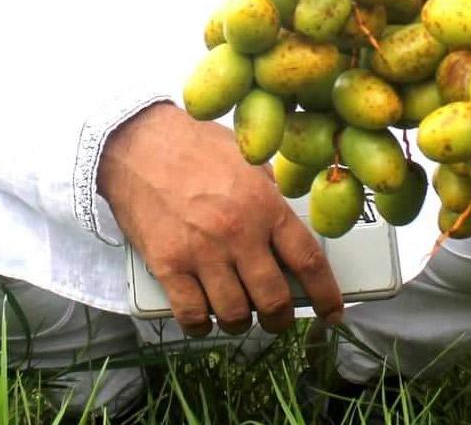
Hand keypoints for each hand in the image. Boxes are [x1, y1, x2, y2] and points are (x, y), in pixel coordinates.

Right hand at [97, 102, 342, 336]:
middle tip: (277, 317)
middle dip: (280, 317)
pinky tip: (205, 319)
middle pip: (273, 299)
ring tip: (239, 314)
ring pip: (235, 314)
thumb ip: (270, 197)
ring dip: (241, 321)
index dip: (326, 295)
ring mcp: (202, 252)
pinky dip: (202, 325)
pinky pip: (192, 315)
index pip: (308, 261)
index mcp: (266, 205)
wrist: (138, 144)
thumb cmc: (193, 146)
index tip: (332, 312)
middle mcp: (239, 233)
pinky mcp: (168, 265)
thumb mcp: (247, 161)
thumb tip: (286, 229)